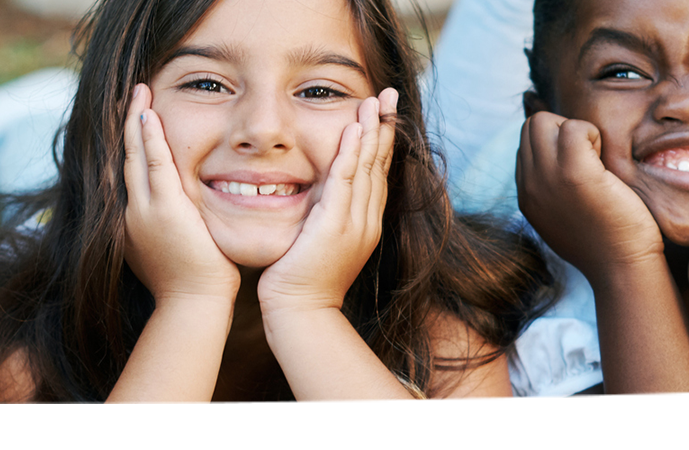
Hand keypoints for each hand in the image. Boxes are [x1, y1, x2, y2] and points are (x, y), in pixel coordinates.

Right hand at [122, 83, 241, 306]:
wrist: (193, 306)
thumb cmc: (195, 286)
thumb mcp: (180, 249)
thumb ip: (179, 228)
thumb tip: (189, 217)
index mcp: (134, 223)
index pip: (131, 174)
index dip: (132, 145)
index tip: (136, 121)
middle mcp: (132, 213)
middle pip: (126, 159)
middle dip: (128, 126)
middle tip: (133, 96)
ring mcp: (144, 210)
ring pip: (136, 156)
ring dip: (137, 122)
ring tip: (138, 93)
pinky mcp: (163, 209)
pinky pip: (154, 164)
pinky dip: (150, 138)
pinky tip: (148, 115)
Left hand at [256, 88, 397, 314]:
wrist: (300, 313)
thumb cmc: (300, 282)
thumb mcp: (318, 242)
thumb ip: (323, 216)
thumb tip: (318, 195)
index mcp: (364, 225)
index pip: (378, 175)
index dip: (382, 142)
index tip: (383, 114)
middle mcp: (367, 222)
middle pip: (380, 166)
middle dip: (384, 128)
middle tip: (389, 95)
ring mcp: (355, 225)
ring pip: (368, 169)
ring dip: (371, 132)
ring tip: (374, 101)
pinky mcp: (336, 227)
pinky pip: (346, 182)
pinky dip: (352, 153)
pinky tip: (353, 130)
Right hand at [516, 112, 662, 279]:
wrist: (621, 269)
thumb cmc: (606, 243)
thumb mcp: (565, 219)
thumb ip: (553, 192)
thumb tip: (560, 165)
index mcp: (526, 195)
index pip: (526, 145)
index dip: (555, 145)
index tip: (581, 166)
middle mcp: (529, 185)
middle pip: (531, 126)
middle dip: (561, 130)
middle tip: (589, 158)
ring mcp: (547, 178)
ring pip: (545, 121)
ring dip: (576, 131)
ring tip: (596, 160)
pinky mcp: (575, 173)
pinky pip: (574, 127)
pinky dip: (593, 134)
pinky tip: (606, 163)